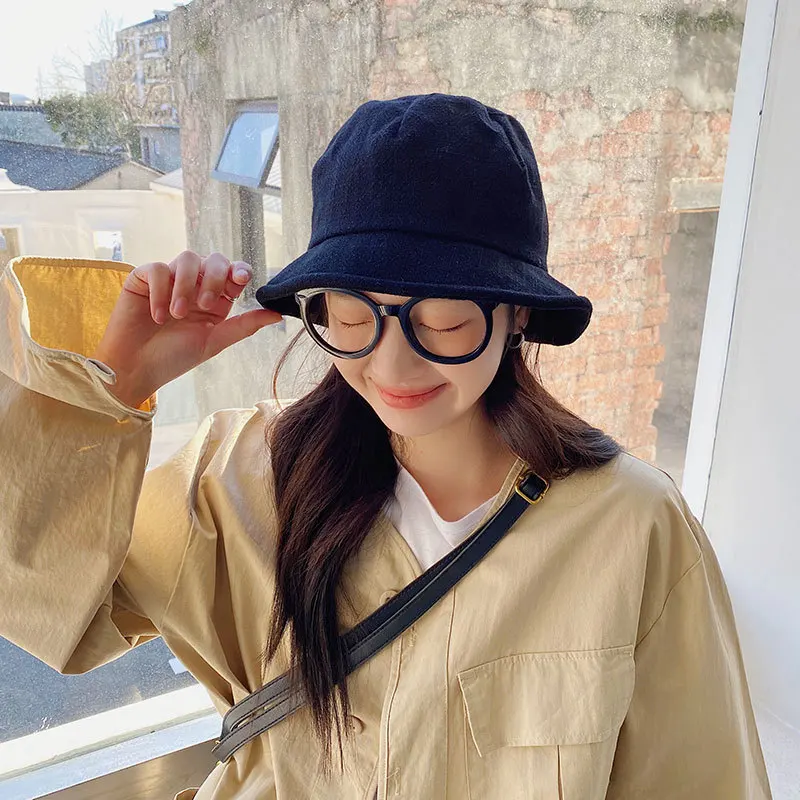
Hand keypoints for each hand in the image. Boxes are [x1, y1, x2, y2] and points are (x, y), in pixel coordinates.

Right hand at [90, 251, 281, 407]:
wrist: (135, 368)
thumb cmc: (174, 358)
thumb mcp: (214, 341)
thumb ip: (244, 326)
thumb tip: (278, 314)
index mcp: (215, 298)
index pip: (232, 272)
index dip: (238, 270)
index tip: (240, 279)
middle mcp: (194, 285)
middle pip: (213, 259)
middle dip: (214, 278)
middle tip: (206, 305)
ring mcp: (169, 280)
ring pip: (186, 258)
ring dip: (185, 286)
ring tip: (177, 315)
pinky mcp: (142, 279)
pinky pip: (156, 268)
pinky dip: (160, 291)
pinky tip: (157, 316)